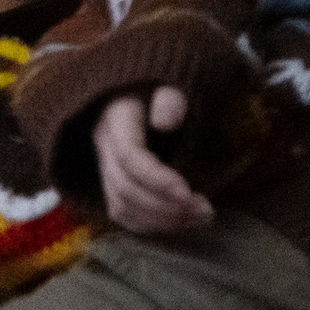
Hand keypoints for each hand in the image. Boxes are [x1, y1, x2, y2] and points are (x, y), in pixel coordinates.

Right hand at [90, 87, 213, 234]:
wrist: (134, 92)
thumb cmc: (156, 88)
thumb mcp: (166, 84)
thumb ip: (169, 99)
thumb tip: (166, 122)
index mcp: (114, 120)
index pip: (129, 157)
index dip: (156, 179)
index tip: (188, 192)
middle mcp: (103, 147)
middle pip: (125, 188)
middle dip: (166, 206)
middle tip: (205, 210)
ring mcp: (104, 167)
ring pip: (122, 206)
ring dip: (161, 220)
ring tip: (200, 217)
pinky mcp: (111, 183)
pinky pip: (123, 214)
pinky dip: (151, 226)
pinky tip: (182, 223)